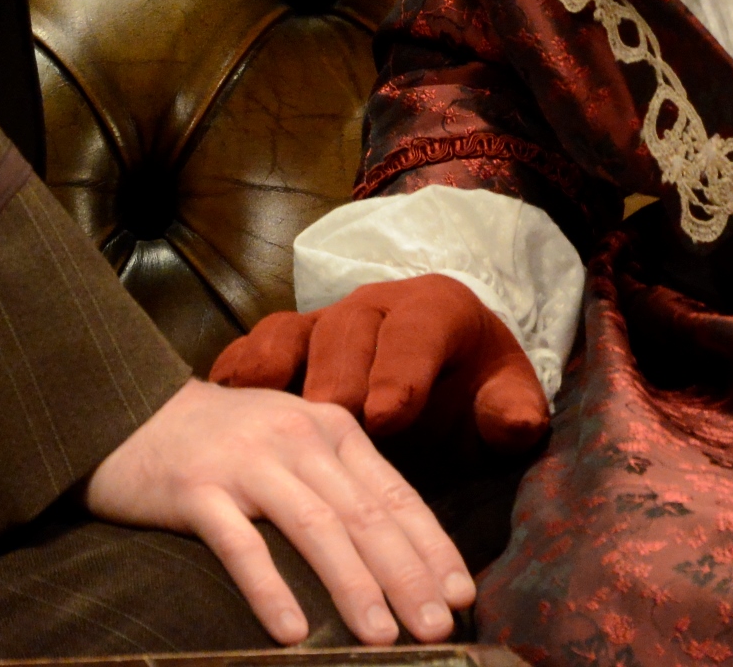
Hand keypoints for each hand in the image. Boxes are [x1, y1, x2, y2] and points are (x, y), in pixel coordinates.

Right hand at [83, 376, 472, 646]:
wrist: (133, 410)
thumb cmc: (227, 441)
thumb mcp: (295, 444)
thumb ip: (342, 484)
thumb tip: (399, 556)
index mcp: (332, 429)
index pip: (395, 494)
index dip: (432, 547)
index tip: (462, 595)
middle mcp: (297, 439)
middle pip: (365, 515)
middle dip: (407, 576)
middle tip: (438, 627)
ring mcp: (247, 462)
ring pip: (316, 528)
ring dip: (354, 586)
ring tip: (382, 637)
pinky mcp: (197, 489)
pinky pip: (241, 544)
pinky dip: (270, 589)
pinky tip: (292, 631)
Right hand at [209, 273, 551, 455]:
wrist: (443, 377)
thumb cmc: (472, 392)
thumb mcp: (502, 401)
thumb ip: (512, 411)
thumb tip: (515, 423)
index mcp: (436, 310)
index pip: (419, 329)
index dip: (401, 369)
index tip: (388, 416)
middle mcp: (375, 308)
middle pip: (349, 330)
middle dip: (338, 374)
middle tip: (327, 419)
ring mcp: (325, 326)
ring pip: (295, 334)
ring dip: (278, 370)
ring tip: (257, 406)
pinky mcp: (287, 350)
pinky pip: (256, 349)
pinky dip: (238, 371)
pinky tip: (218, 401)